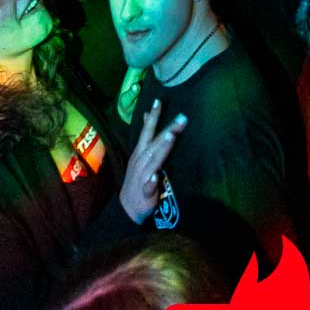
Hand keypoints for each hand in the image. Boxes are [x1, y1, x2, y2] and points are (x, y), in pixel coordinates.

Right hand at [120, 99, 186, 223]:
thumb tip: (146, 115)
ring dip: (161, 149)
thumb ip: (146, 137)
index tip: (159, 101)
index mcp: (140, 152)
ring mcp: (142, 176)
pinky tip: (155, 176)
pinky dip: (150, 180)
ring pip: (152, 161)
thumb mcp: (140, 155)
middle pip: (154, 143)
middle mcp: (140, 161)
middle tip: (181, 118)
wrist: (127, 208)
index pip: (147, 131)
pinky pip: (147, 186)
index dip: (153, 116)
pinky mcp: (144, 193)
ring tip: (171, 137)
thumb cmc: (138, 178)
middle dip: (167, 130)